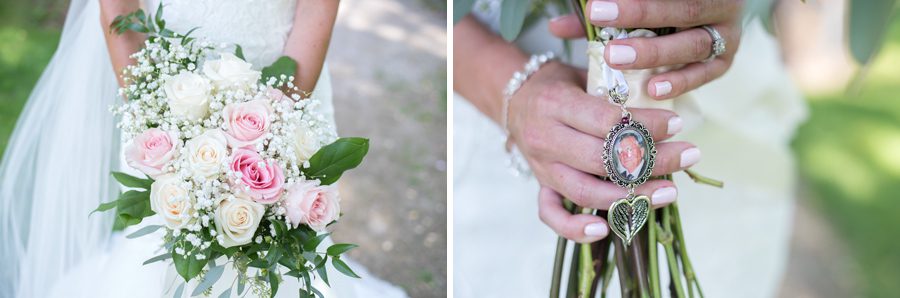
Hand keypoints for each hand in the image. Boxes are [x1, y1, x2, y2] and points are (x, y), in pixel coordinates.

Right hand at [507, 61, 700, 242]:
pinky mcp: (540, 185)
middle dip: (652, 161)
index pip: (607, 121)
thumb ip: (614, 88)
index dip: (645, 125)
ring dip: (631, 197)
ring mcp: (542, 167)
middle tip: (688, 155)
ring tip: (669, 191)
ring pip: (586, 192)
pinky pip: (552, 215)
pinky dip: (575, 229)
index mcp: (556, 104)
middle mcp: (546, 139)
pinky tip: (605, 229)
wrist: (515, 98)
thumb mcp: (583, 73)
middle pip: (603, 160)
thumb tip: (664, 100)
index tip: (676, 124)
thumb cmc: (559, 83)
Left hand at [549, 0, 742, 99]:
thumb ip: (599, 15)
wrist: (694, 20)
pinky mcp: (723, 63)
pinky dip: (679, 82)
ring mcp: (726, 35)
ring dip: (653, 53)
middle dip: (641, 18)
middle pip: (682, 10)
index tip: (594, 8)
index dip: (634, 2)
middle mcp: (718, 6)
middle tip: (603, 30)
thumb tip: (555, 26)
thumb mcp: (631, 8)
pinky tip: (653, 89)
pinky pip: (704, 74)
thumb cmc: (654, 12)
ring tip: (617, 58)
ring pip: (693, 44)